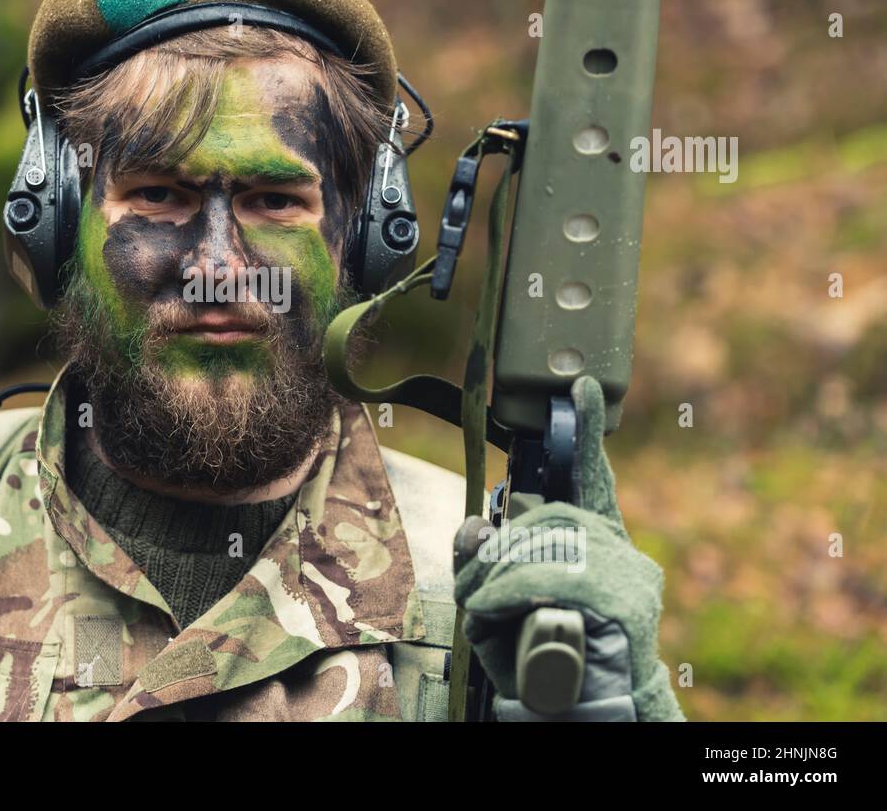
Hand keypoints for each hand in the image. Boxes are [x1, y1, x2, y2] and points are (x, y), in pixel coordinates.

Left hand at [453, 376, 684, 720]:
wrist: (589, 717)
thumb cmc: (543, 663)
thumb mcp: (506, 603)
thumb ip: (492, 561)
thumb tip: (475, 528)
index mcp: (599, 550)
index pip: (593, 483)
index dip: (585, 436)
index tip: (580, 388)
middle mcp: (625, 555)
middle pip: (551, 515)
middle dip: (500, 545)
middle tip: (473, 585)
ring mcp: (632, 579)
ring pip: (549, 543)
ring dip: (498, 573)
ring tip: (481, 606)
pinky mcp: (627, 605)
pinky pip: (555, 577)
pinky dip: (512, 591)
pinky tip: (495, 609)